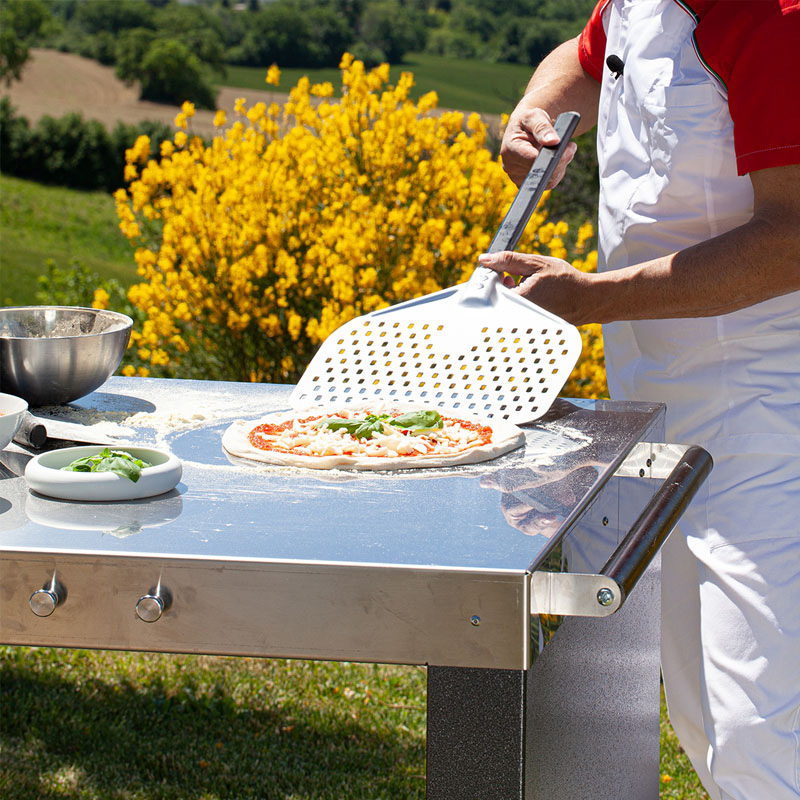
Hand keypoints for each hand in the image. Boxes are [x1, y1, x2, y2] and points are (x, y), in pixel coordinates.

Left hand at [478, 250, 595, 324]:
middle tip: (513, 277)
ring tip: (526, 285)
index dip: (493, 277)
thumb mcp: (537, 264)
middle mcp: (519, 316)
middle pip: (496, 300)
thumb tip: (485, 259)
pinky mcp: (529, 327)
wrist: (588, 299)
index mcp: (518, 300)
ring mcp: (524, 324)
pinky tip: (531, 296)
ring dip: (510, 294)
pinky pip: (515, 314)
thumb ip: (508, 260)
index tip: (502, 270)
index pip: (490, 289)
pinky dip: (519, 303)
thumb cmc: (565, 280)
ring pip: (505, 307)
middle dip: (501, 285)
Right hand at [501, 104, 576, 187]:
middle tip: (571, 147)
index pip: (534, 160)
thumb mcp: (534, 116)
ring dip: (560, 166)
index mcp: (509, 150)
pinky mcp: (527, 184)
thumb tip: (553, 142)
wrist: (525, 130)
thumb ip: (543, 127)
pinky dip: (556, 172)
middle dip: (560, 160)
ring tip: (565, 151)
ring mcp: (517, 178)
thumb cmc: (530, 121)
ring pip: (547, 180)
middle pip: (541, 172)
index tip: (568, 147)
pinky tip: (558, 160)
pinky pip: (548, 183)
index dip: (553, 155)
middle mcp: (510, 167)